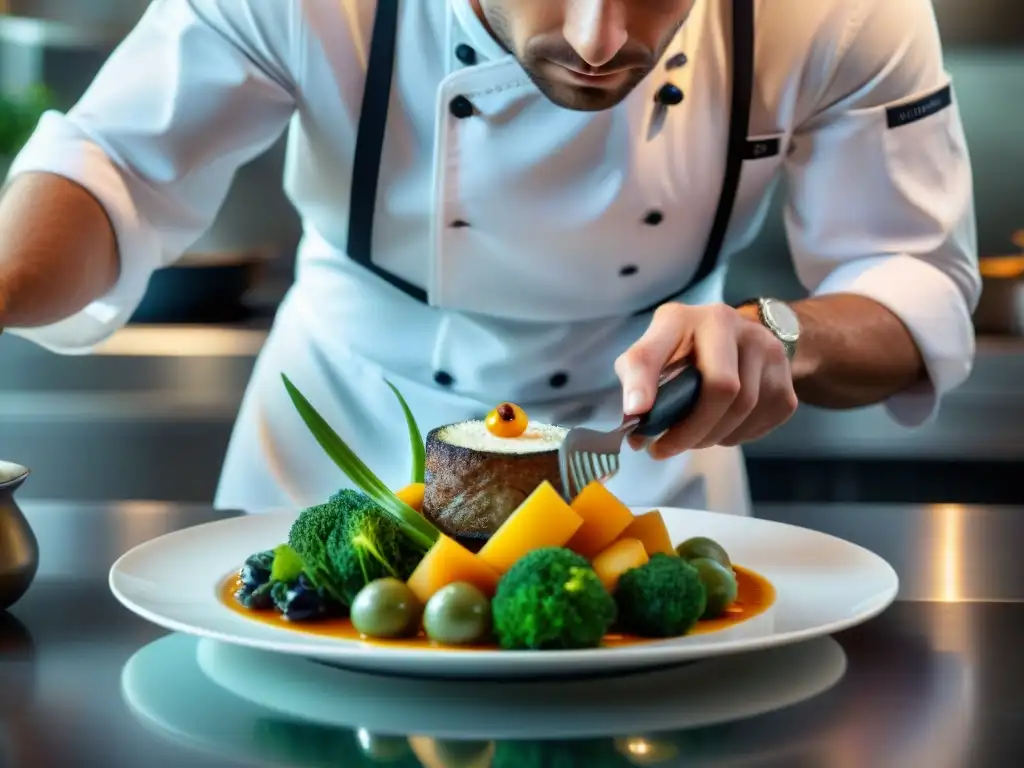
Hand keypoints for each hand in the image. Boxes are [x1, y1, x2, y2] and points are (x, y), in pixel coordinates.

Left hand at [614, 303, 797, 458]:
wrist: (742, 340)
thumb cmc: (686, 351)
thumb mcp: (653, 353)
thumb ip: (636, 382)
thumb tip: (634, 430)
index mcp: (681, 318)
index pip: (656, 352)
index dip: (642, 382)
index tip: (635, 413)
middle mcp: (729, 323)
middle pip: (721, 387)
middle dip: (691, 429)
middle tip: (665, 448)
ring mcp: (766, 349)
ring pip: (744, 410)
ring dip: (712, 436)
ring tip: (694, 436)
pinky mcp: (786, 378)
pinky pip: (761, 422)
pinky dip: (737, 435)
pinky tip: (723, 426)